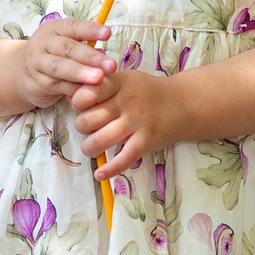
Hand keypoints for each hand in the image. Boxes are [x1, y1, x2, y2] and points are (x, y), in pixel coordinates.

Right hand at [17, 17, 113, 110]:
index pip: (73, 26)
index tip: (108, 34)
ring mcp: (37, 62)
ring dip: (80, 73)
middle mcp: (43, 42)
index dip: (91, 30)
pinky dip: (72, 88)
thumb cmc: (56, 55)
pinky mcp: (36, 81)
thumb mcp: (68, 45)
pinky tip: (86, 92)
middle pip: (68, 48)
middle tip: (111, 65)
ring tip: (99, 78)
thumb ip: (86, 48)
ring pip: (59, 67)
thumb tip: (104, 55)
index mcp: (54, 28)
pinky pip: (56, 85)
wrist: (24, 73)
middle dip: (91, 57)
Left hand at [73, 66, 184, 180]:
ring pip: (102, 140)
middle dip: (82, 128)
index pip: (89, 92)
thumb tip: (70, 96)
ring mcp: (138, 122)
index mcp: (119, 83)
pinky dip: (110, 169)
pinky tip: (100, 174)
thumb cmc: (147, 93)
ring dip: (90, 148)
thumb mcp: (126, 80)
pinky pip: (125, 158)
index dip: (78, 101)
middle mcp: (127, 102)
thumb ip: (101, 87)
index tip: (81, 106)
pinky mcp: (147, 140)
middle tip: (88, 129)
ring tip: (92, 148)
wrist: (184, 103)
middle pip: (90, 119)